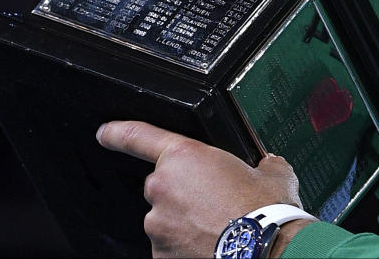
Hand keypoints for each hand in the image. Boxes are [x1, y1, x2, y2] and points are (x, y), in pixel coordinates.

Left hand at [96, 120, 310, 257]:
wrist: (265, 250)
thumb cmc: (265, 212)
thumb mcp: (273, 173)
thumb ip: (261, 163)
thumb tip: (267, 166)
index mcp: (185, 157)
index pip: (139, 137)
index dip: (118, 133)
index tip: (105, 133)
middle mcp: (163, 188)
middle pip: (164, 186)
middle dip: (183, 193)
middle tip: (213, 202)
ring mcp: (158, 226)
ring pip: (166, 220)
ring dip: (184, 222)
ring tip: (216, 227)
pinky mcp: (160, 256)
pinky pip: (169, 247)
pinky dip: (185, 247)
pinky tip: (210, 244)